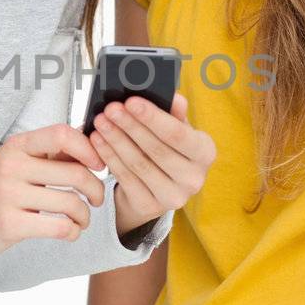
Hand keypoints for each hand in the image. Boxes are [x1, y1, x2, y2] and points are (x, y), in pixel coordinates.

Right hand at [0, 123, 106, 261]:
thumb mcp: (14, 162)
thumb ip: (48, 155)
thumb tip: (90, 147)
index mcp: (17, 146)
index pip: (62, 135)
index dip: (88, 149)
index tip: (98, 164)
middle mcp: (12, 166)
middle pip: (74, 174)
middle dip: (96, 189)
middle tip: (97, 198)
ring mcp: (9, 195)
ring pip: (71, 203)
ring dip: (85, 216)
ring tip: (81, 219)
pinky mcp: (9, 224)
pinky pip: (59, 227)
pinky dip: (73, 232)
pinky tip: (70, 232)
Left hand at [90, 91, 215, 230]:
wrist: (159, 189)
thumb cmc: (169, 151)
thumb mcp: (177, 130)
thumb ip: (175, 113)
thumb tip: (175, 98)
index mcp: (205, 153)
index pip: (178, 134)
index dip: (153, 117)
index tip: (131, 102)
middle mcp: (194, 178)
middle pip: (156, 149)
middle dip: (129, 126)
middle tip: (110, 109)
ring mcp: (173, 196)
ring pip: (138, 163)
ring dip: (115, 140)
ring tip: (101, 122)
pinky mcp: (149, 206)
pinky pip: (125, 178)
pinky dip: (109, 157)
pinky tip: (98, 141)